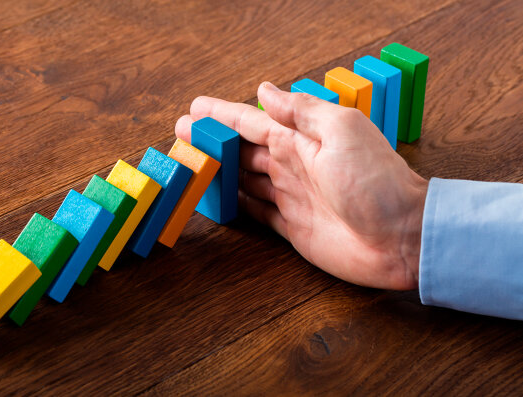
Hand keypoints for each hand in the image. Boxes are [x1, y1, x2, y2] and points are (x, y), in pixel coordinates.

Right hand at [175, 82, 427, 289]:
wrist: (402, 237)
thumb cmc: (377, 182)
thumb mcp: (342, 131)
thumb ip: (302, 111)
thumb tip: (266, 90)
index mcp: (302, 140)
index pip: (252, 122)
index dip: (222, 115)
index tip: (195, 109)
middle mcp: (293, 166)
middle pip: (242, 151)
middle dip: (214, 142)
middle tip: (183, 137)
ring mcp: (291, 196)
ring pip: (245, 180)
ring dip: (221, 171)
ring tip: (195, 165)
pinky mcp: (292, 227)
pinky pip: (256, 212)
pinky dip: (238, 205)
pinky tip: (224, 199)